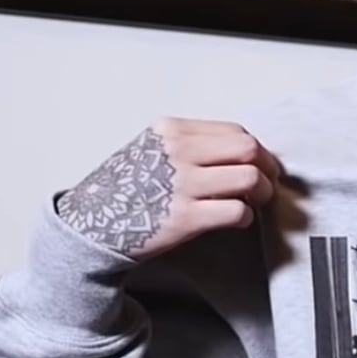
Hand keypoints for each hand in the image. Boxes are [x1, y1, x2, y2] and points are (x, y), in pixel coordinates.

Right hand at [56, 118, 279, 259]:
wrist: (88, 227)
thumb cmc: (122, 192)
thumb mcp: (149, 150)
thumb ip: (189, 146)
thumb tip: (239, 155)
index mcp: (171, 130)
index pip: (234, 131)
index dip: (257, 150)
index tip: (261, 165)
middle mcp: (178, 152)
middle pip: (248, 148)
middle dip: (267, 168)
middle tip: (266, 185)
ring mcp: (182, 185)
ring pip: (249, 177)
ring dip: (261, 193)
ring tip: (253, 203)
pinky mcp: (186, 218)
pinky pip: (237, 212)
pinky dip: (245, 217)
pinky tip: (237, 221)